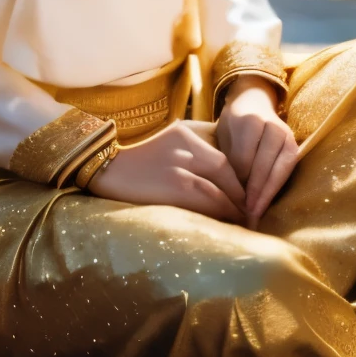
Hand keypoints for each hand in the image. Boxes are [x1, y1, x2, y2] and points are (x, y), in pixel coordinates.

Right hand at [89, 120, 245, 222]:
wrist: (104, 172)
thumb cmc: (136, 163)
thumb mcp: (166, 143)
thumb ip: (191, 148)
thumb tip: (225, 173)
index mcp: (185, 132)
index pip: (224, 153)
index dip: (239, 176)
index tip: (247, 193)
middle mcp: (186, 144)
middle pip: (227, 170)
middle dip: (242, 193)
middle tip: (252, 211)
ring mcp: (181, 164)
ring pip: (221, 188)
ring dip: (236, 208)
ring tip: (244, 223)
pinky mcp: (176, 185)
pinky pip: (209, 201)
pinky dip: (223, 214)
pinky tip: (228, 225)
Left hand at [215, 77, 298, 226]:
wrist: (254, 102)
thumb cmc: (234, 124)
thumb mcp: (224, 136)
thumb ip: (228, 159)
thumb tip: (231, 194)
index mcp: (249, 120)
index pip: (243, 159)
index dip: (236, 182)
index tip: (229, 201)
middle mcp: (272, 126)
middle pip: (263, 167)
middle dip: (253, 194)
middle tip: (244, 216)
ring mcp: (286, 135)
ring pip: (279, 170)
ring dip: (267, 195)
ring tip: (255, 214)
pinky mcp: (295, 145)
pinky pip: (288, 170)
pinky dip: (276, 188)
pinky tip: (266, 202)